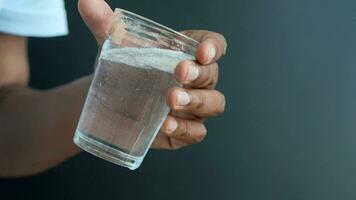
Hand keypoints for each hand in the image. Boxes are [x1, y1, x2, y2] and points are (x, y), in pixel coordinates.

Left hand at [78, 0, 226, 149]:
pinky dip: (185, 129)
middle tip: (179, 74)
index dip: (214, 47)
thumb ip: (104, 24)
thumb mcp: (115, 47)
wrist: (111, 104)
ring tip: (171, 100)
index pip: (213, 45)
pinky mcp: (185, 130)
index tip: (202, 52)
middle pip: (212, 75)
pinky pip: (197, 132)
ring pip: (213, 104)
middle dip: (199, 75)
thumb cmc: (124, 71)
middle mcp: (197, 80)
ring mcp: (194, 107)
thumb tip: (87, 1)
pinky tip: (167, 125)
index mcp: (186, 54)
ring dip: (196, 102)